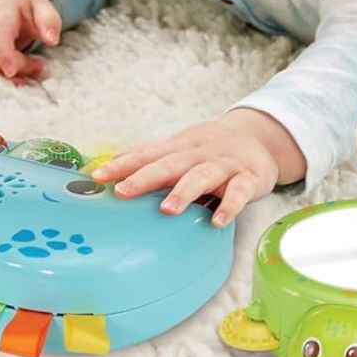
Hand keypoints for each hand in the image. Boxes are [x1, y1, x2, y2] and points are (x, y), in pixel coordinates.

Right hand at [0, 0, 60, 83]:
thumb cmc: (23, 7)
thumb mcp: (41, 6)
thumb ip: (50, 20)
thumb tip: (52, 40)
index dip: (5, 54)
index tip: (12, 71)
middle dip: (18, 68)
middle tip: (37, 67)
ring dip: (2, 78)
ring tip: (22, 73)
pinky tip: (3, 75)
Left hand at [89, 109, 305, 227]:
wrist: (258, 135)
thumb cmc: (210, 146)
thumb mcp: (180, 146)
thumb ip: (149, 155)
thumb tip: (111, 162)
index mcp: (179, 148)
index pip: (147, 155)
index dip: (123, 165)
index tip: (98, 176)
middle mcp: (198, 154)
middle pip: (170, 164)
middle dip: (146, 178)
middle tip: (123, 192)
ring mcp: (224, 166)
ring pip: (202, 176)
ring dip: (184, 191)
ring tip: (167, 210)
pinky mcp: (248, 178)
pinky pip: (239, 193)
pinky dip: (229, 205)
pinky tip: (218, 220)